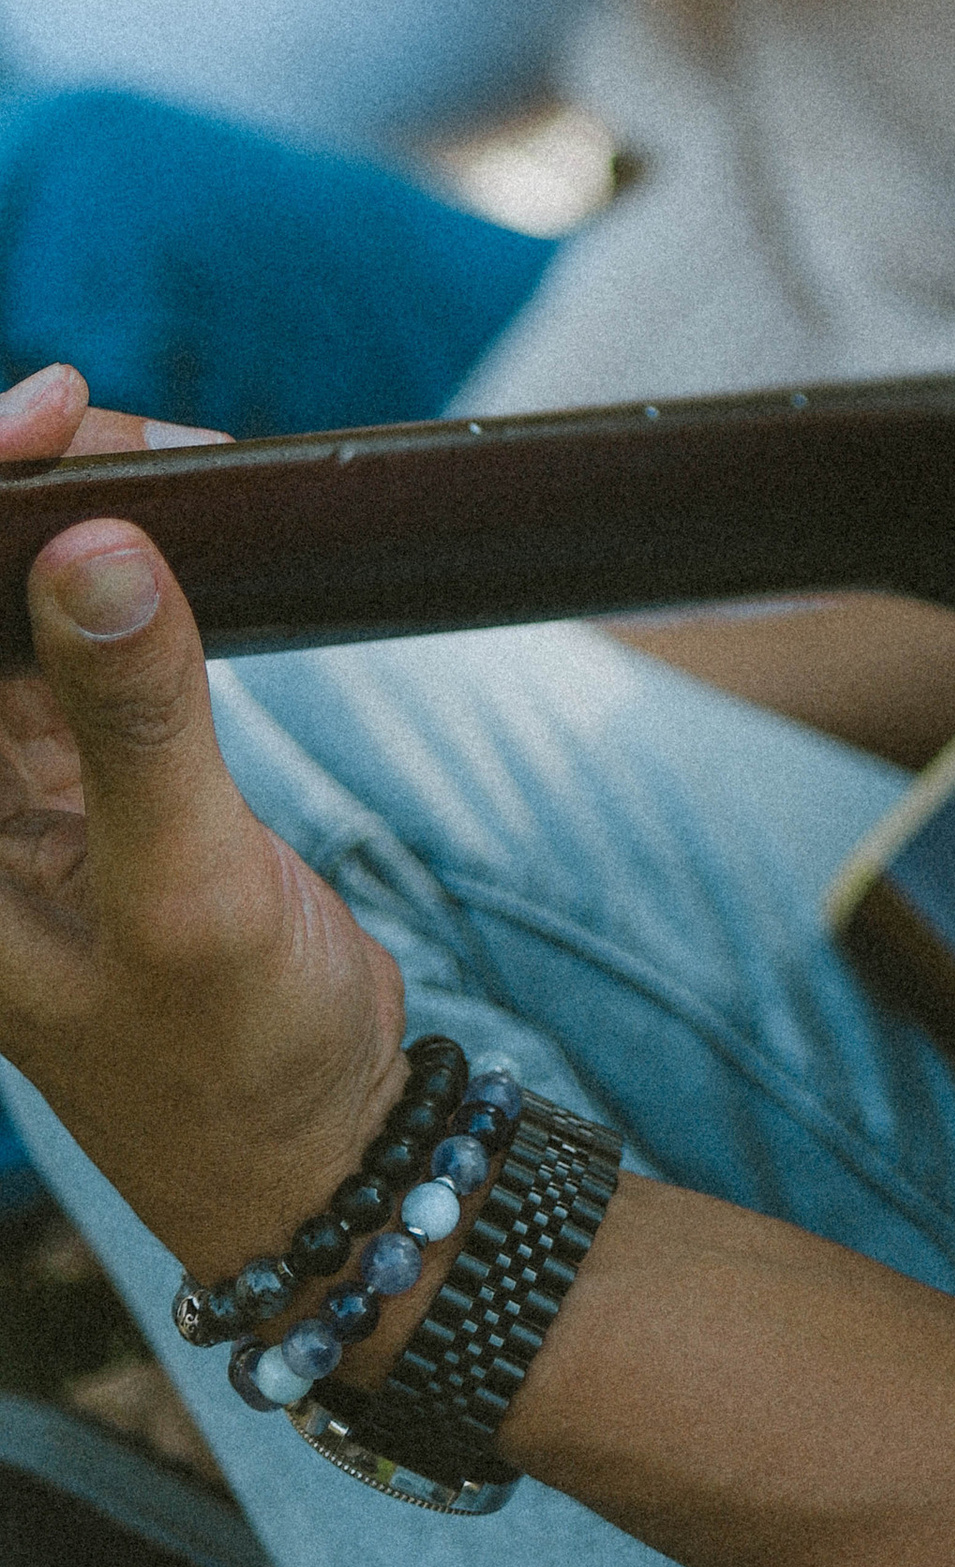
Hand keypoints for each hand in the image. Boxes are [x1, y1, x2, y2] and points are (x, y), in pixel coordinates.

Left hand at [0, 364, 406, 1285]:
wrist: (311, 1148)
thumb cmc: (229, 1060)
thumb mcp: (187, 889)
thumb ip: (136, 715)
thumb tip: (92, 546)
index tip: (51, 418)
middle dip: (18, 490)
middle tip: (120, 425)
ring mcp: (5, 780)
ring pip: (10, 595)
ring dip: (74, 510)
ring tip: (185, 461)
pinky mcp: (78, 766)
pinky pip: (70, 625)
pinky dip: (124, 558)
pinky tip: (196, 513)